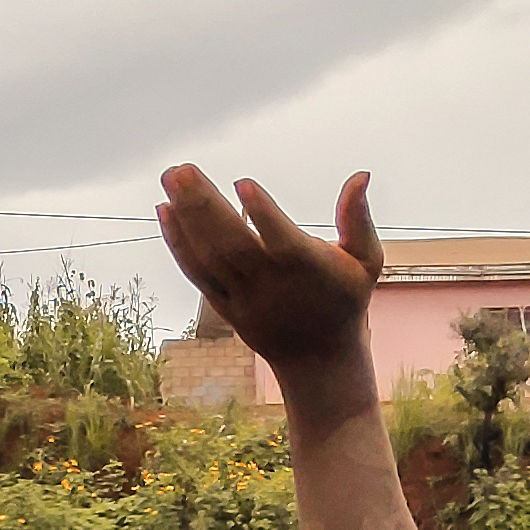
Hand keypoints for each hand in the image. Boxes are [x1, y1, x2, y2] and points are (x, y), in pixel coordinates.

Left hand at [157, 166, 382, 376]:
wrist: (318, 360)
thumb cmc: (344, 299)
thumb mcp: (365, 261)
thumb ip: (358, 219)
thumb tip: (361, 174)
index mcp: (307, 269)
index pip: (282, 241)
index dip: (264, 214)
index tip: (243, 183)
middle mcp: (270, 284)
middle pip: (232, 245)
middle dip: (204, 206)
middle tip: (182, 168)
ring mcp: (243, 297)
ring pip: (210, 256)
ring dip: (185, 217)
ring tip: (170, 175)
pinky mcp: (224, 307)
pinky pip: (197, 273)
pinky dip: (178, 243)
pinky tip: (164, 209)